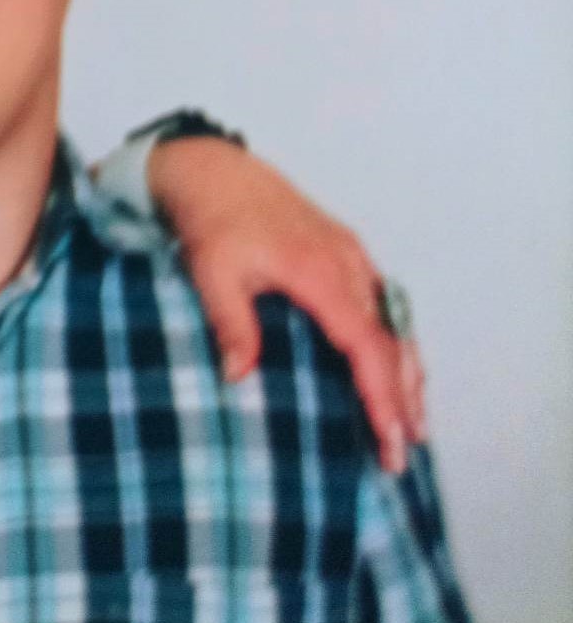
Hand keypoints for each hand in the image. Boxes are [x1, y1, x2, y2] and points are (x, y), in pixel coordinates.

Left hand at [149, 136, 425, 473]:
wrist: (213, 170)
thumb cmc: (211, 219)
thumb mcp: (211, 272)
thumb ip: (231, 324)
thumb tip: (238, 378)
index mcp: (319, 271)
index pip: (366, 345)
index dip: (383, 396)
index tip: (391, 438)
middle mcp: (348, 264)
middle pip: (393, 342)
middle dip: (403, 400)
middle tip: (401, 453)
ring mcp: (352, 256)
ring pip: (396, 324)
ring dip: (407, 375)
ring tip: (411, 425)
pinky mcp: (347, 253)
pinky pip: (384, 304)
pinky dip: (396, 342)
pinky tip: (395, 371)